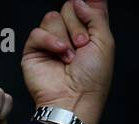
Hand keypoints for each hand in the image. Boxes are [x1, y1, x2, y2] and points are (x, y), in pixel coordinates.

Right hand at [22, 0, 113, 123]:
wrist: (73, 99)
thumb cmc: (92, 78)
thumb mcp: (105, 41)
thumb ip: (96, 15)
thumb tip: (79, 1)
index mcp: (88, 31)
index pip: (86, 5)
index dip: (88, 4)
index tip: (91, 8)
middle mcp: (69, 34)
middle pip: (69, 7)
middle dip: (77, 25)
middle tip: (82, 44)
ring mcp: (50, 42)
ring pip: (52, 17)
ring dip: (64, 37)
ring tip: (69, 56)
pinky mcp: (33, 51)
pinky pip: (37, 32)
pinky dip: (49, 41)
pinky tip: (58, 54)